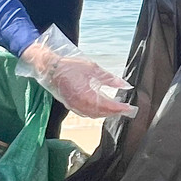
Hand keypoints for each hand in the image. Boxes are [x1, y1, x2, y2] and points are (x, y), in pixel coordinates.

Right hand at [17, 27, 136, 117]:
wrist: (50, 68)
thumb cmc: (70, 66)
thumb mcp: (93, 68)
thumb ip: (109, 78)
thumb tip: (124, 84)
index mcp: (86, 95)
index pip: (107, 106)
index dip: (120, 108)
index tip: (130, 108)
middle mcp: (80, 104)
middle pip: (101, 113)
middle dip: (115, 112)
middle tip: (126, 110)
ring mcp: (74, 106)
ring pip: (93, 114)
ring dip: (105, 113)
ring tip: (116, 109)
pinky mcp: (70, 105)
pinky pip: (86, 113)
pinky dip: (96, 112)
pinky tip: (101, 108)